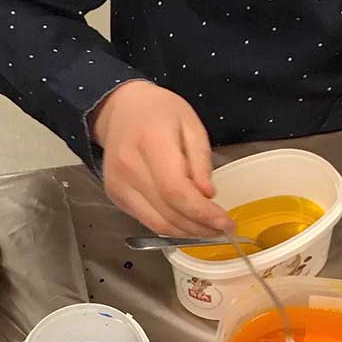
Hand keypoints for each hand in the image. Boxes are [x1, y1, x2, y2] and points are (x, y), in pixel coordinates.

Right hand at [91, 80, 232, 236]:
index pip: (176, 191)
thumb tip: (207, 196)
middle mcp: (129, 168)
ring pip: (157, 224)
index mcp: (150, 142)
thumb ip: (200, 161)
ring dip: (187, 233)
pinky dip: (171, 226)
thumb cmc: (160, 112)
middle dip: (200, 227)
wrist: (120, 109)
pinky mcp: (115, 196)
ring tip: (209, 229)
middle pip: (168, 213)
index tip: (226, 223)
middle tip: (223, 229)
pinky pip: (147, 220)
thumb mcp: (191, 125)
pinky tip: (188, 221)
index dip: (202, 213)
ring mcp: (118, 185)